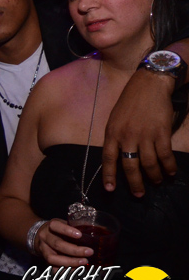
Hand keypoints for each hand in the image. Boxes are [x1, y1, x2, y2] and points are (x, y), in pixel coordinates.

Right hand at [35, 219, 92, 266]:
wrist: (39, 237)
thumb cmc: (58, 231)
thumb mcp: (64, 224)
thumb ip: (78, 227)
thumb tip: (102, 229)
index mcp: (51, 226)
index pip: (56, 226)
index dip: (67, 230)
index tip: (80, 235)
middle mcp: (45, 238)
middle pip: (57, 244)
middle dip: (74, 250)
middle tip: (89, 252)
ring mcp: (43, 250)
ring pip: (53, 258)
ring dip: (70, 262)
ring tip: (84, 262)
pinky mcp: (45, 261)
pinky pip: (53, 268)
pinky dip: (65, 271)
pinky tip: (76, 270)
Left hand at [102, 69, 175, 196]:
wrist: (149, 85)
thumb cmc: (130, 101)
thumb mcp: (115, 118)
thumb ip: (116, 136)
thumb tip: (118, 156)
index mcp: (112, 132)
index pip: (108, 158)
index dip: (109, 175)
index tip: (110, 189)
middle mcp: (127, 136)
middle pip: (129, 165)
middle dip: (135, 183)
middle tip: (139, 194)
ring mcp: (145, 135)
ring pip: (149, 163)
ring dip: (154, 176)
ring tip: (156, 182)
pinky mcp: (161, 133)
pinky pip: (165, 155)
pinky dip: (168, 166)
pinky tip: (170, 172)